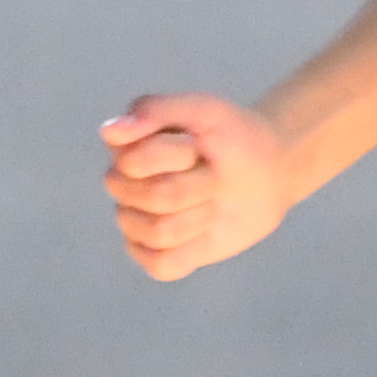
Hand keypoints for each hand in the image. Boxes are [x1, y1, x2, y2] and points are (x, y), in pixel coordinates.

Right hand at [101, 95, 299, 281]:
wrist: (266, 171)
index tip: (199, 145)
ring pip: (159, 232)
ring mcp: (135, 223)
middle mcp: (122, 185)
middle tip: (212, 174)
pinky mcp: (154, 256)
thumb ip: (156, 110)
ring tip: (212, 201)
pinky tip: (204, 231)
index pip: (135, 162)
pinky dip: (193, 251)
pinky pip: (162, 266)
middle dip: (198, 186)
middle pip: (153, 198)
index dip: (179, 156)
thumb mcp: (205, 110)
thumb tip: (109, 133)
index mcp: (124, 147)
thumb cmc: (233, 137)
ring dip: (200, 216)